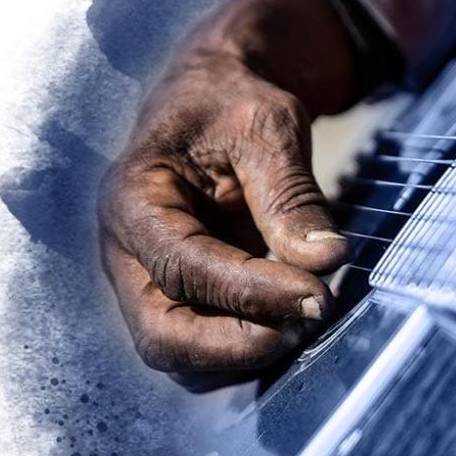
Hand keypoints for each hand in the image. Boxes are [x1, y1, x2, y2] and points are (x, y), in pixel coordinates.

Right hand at [99, 49, 351, 384]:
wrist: (222, 99)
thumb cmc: (236, 102)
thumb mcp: (269, 127)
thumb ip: (291, 193)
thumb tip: (326, 260)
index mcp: (134, 200)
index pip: (184, 267)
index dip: (251, 292)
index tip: (317, 294)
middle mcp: (129, 253)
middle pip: (163, 336)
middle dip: (239, 345)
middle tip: (310, 321)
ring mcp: (151, 282)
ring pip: (182, 356)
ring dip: (247, 356)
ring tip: (309, 320)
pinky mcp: (183, 299)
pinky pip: (206, 348)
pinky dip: (250, 350)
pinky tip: (297, 322)